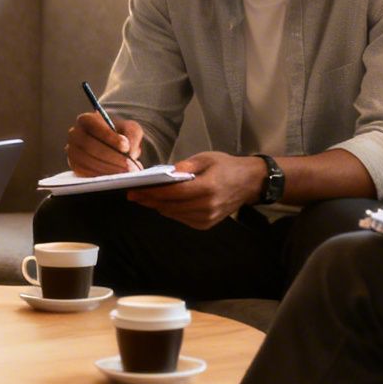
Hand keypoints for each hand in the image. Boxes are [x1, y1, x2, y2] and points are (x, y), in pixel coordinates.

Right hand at [67, 111, 144, 175]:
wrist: (112, 146)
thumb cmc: (120, 134)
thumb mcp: (130, 128)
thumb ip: (132, 135)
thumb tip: (130, 151)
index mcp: (87, 120)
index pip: (94, 127)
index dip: (109, 137)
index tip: (125, 146)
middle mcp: (75, 134)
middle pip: (89, 146)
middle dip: (111, 156)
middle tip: (129, 165)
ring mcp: (73, 151)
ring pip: (87, 161)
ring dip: (108, 168)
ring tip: (125, 173)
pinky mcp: (75, 166)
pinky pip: (85, 172)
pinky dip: (101, 175)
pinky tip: (116, 177)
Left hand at [127, 151, 260, 229]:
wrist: (249, 183)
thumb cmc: (226, 166)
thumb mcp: (207, 158)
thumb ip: (187, 166)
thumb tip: (167, 173)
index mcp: (207, 188)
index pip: (173, 193)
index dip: (152, 193)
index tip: (135, 190)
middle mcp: (207, 206)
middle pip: (170, 206)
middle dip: (149, 200)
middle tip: (133, 194)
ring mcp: (207, 218)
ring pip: (174, 214)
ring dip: (158, 207)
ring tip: (144, 199)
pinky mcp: (206, 225)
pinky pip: (182, 219)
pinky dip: (171, 211)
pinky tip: (162, 204)